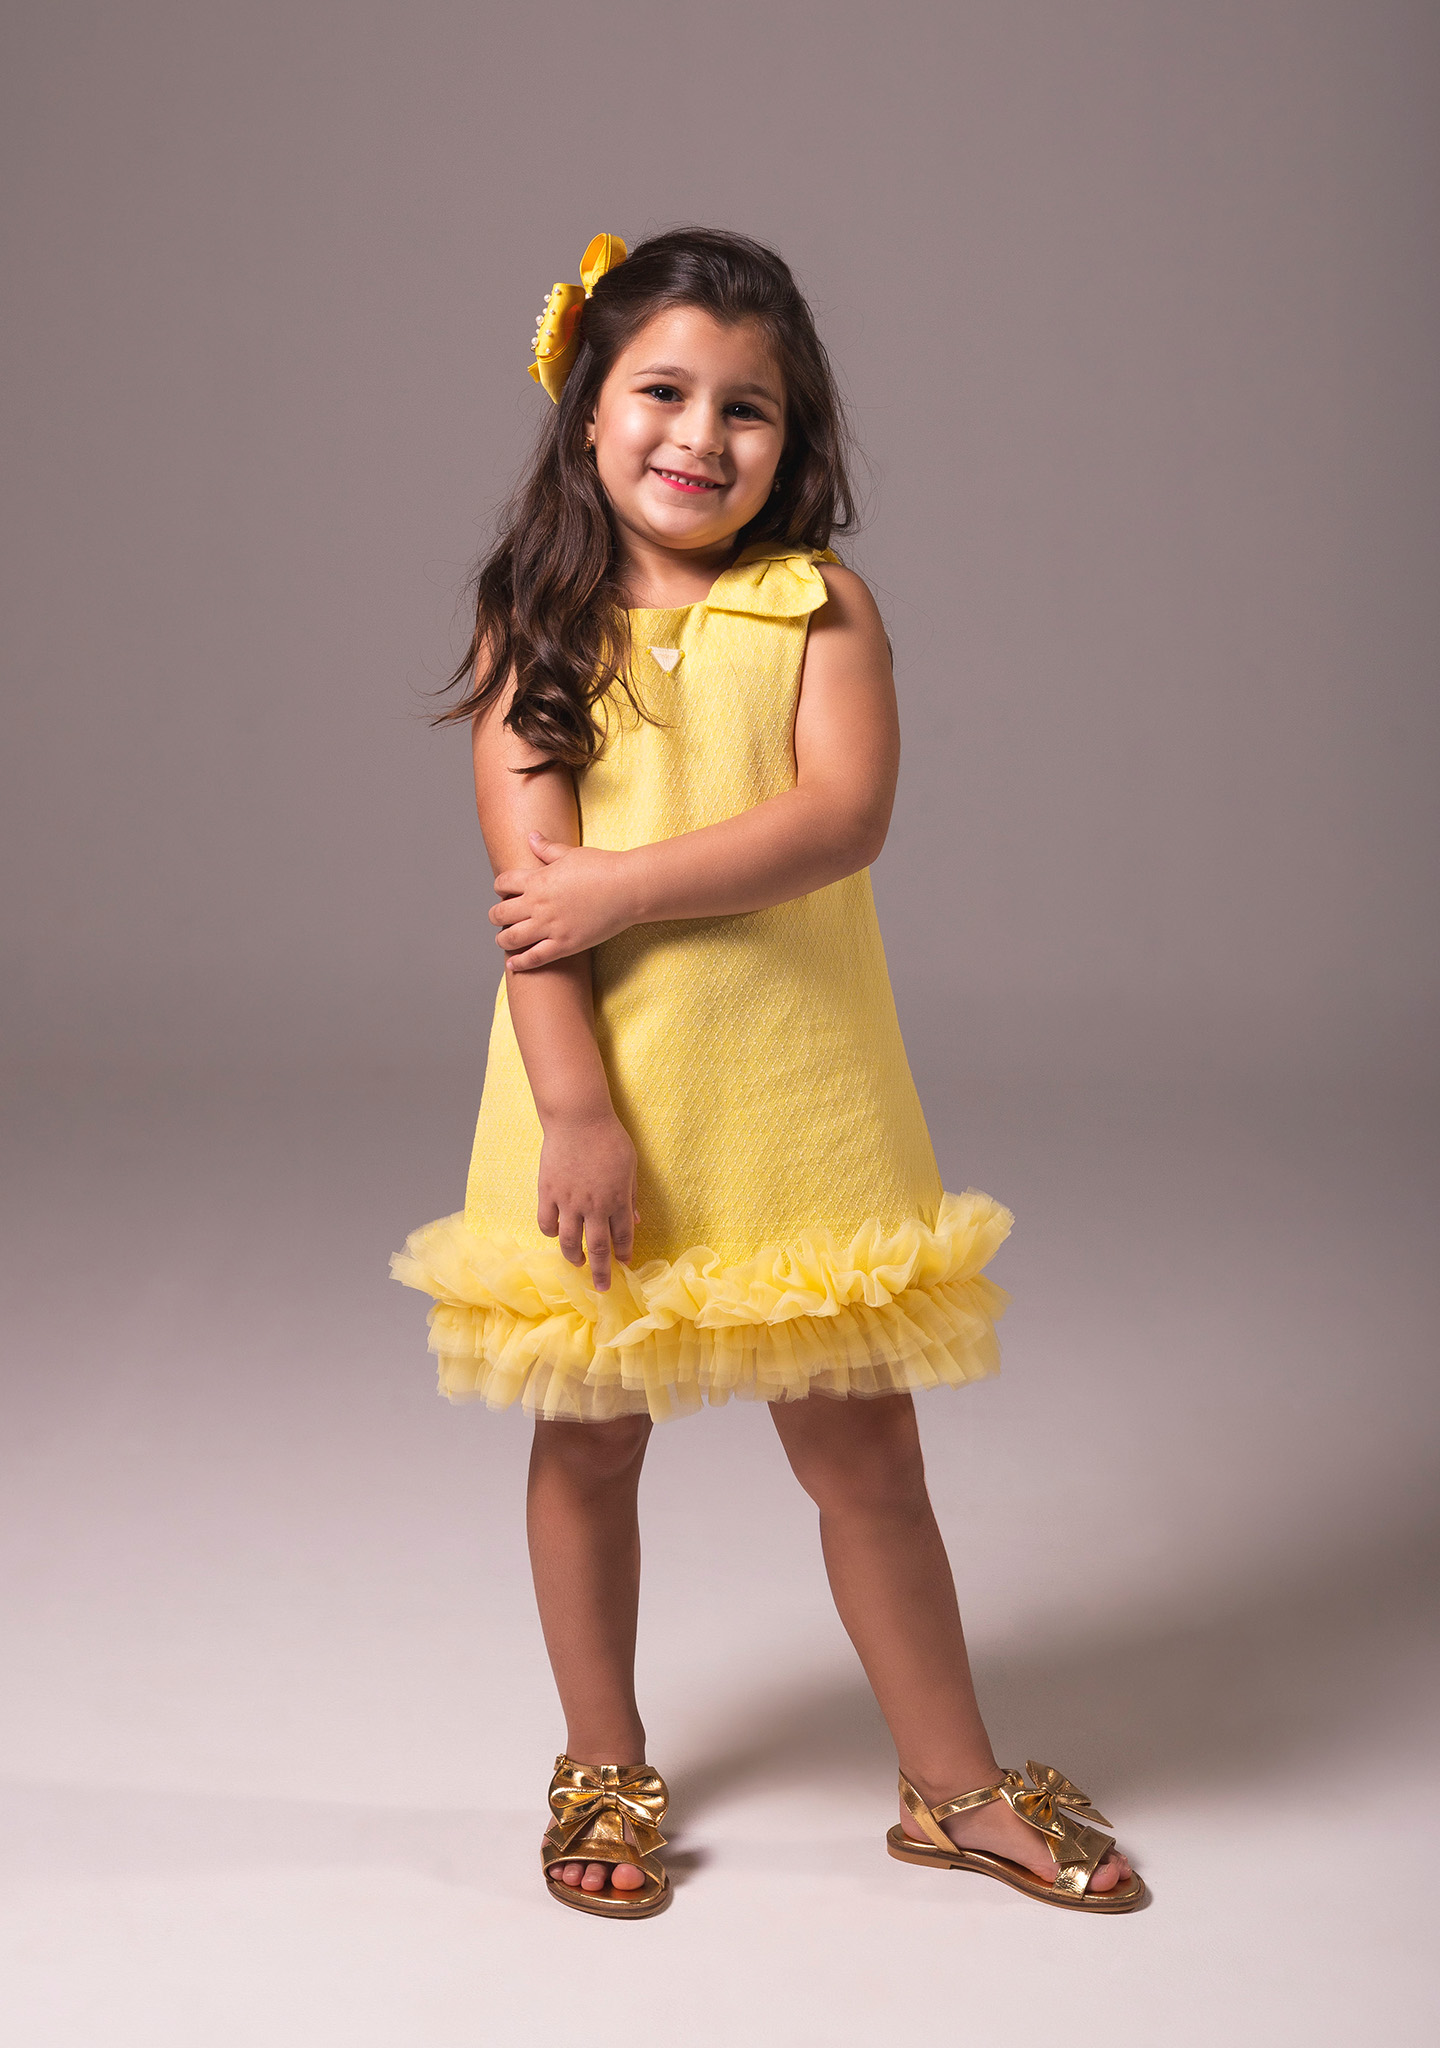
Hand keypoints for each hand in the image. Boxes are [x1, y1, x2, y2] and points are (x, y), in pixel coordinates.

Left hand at [491, 834, 636, 968]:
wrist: (627, 888)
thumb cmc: (603, 867)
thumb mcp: (571, 853)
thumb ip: (547, 848)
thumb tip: (531, 836)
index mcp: (537, 880)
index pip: (503, 883)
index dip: (500, 887)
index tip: (504, 891)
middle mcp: (538, 904)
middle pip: (500, 913)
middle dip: (496, 915)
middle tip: (499, 917)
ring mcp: (550, 927)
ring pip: (511, 938)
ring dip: (502, 939)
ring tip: (503, 939)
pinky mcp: (564, 944)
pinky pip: (534, 958)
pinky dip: (520, 962)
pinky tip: (513, 964)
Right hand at [537, 1110, 638, 1292]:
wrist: (578, 1119)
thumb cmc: (609, 1138)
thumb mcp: (630, 1166)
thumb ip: (631, 1195)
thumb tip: (636, 1220)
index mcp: (618, 1199)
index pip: (622, 1236)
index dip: (623, 1253)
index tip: (624, 1263)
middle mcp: (594, 1206)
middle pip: (598, 1248)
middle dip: (602, 1271)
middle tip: (602, 1287)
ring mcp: (569, 1202)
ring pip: (570, 1242)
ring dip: (575, 1257)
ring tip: (578, 1264)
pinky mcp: (548, 1193)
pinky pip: (547, 1223)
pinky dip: (551, 1233)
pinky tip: (556, 1235)